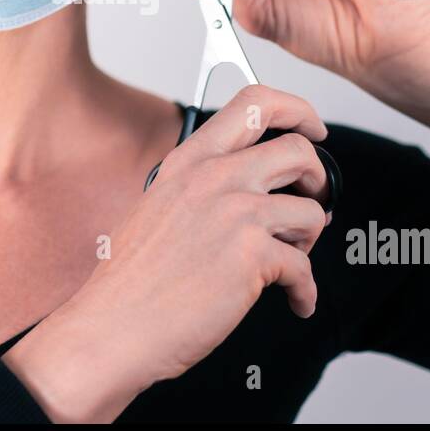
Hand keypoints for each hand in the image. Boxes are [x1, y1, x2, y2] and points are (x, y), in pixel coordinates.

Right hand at [3, 85, 331, 421]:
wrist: (112, 328)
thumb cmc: (131, 281)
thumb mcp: (158, 207)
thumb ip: (202, 188)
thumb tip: (252, 189)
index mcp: (189, 162)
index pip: (254, 102)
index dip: (297, 109)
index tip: (312, 126)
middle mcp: (213, 178)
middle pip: (298, 149)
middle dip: (317, 177)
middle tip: (313, 199)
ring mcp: (235, 213)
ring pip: (311, 211)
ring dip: (310, 240)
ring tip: (291, 260)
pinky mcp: (252, 255)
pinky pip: (305, 268)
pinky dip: (305, 291)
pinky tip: (294, 301)